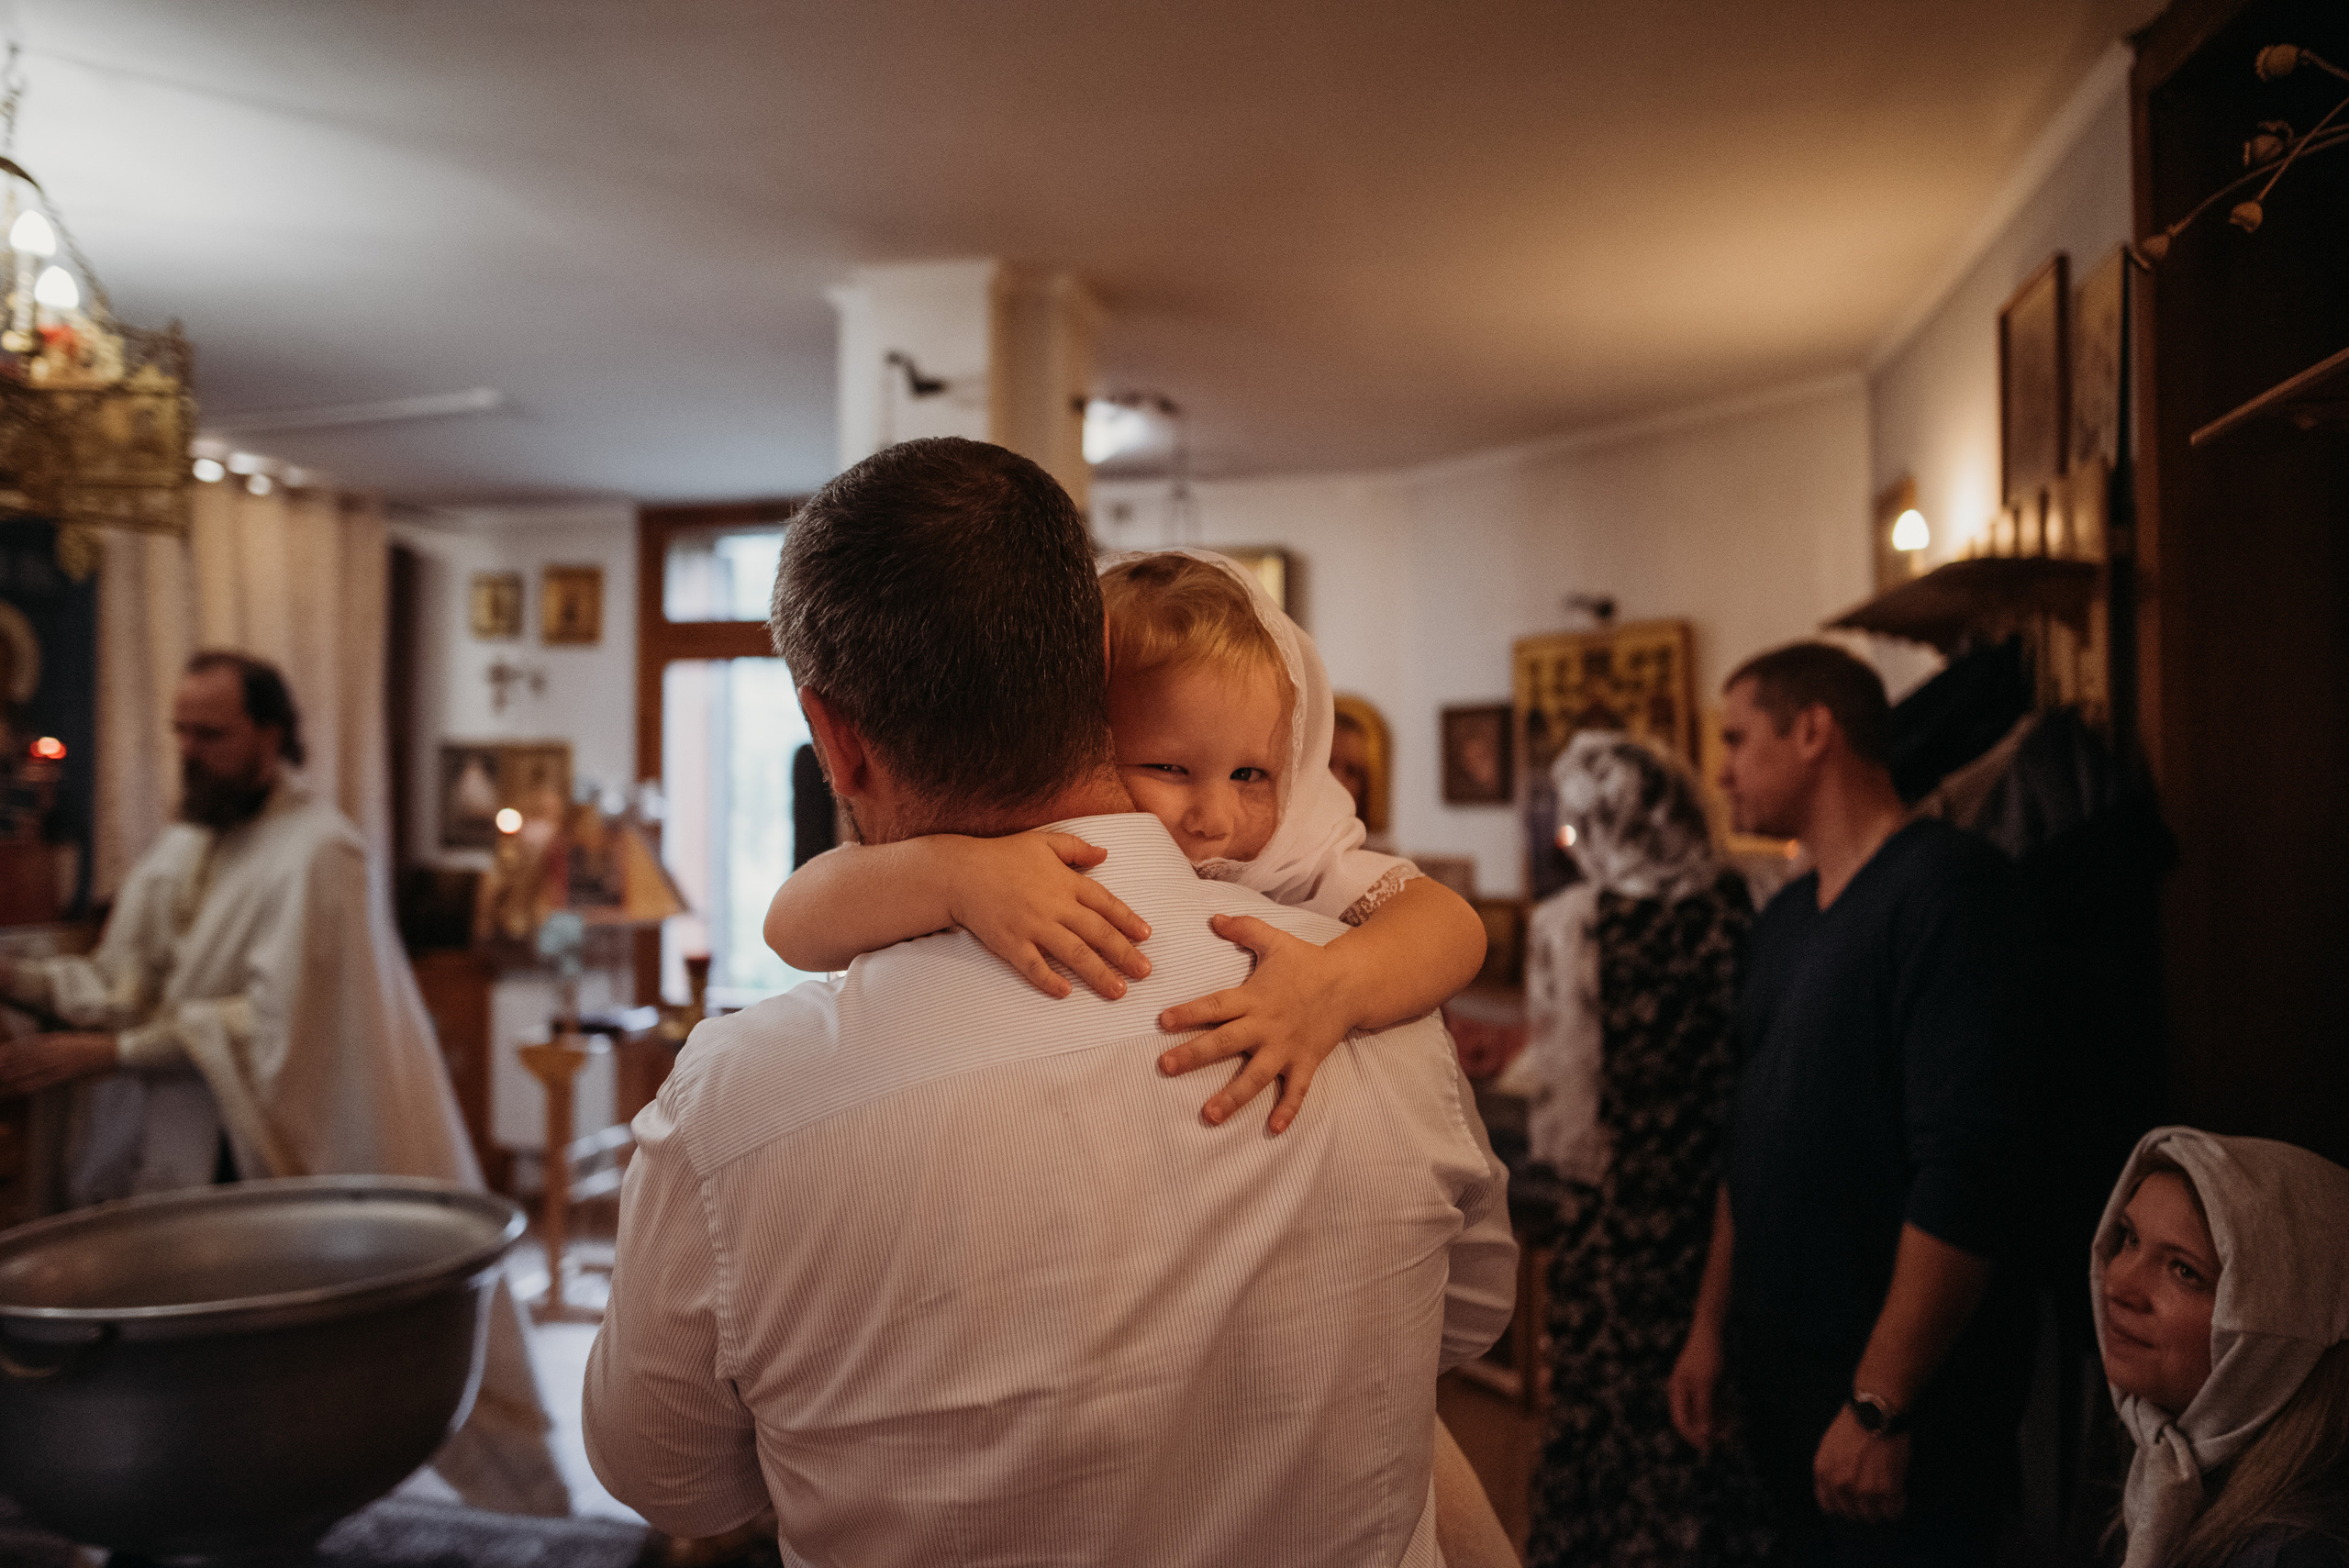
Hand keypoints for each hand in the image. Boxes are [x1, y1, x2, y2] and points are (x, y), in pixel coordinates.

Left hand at [0, 1032, 116, 1096]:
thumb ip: (52, 1040)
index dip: (10, 1052)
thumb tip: (33, 1043)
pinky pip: (46, 1080)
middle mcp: (56, 1051)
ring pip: (32, 1069)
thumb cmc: (94, 1045)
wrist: (116, 1052)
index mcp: (56, 1041)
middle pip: (26, 1058)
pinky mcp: (69, 1073)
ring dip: (15, 1075)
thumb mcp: (70, 1038)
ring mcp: (62, 1062)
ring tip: (2, 1078)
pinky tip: (20, 1088)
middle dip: (8, 1065)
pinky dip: (31, 1084)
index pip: (27, 1047)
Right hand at [945, 832, 1151, 1000]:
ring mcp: (1033, 926)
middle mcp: (1055, 906)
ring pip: (1073, 953)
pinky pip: (1033, 965)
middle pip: (1097, 933)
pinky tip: (1065, 992)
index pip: (1105, 904)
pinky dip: (1048, 979)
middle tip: (1145, 972)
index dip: (1128, 920)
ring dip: (1098, 973)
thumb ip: (1076, 847)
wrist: (960, 872)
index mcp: (1066, 882)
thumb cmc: (1002, 855)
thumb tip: (1105, 853)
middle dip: (1124, 954)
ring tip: (1118, 990)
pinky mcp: (1010, 943)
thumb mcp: (1043, 842)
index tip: (1146, 936)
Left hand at [1155, 914, 1352, 1133]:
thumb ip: (1243, 928)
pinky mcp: (1306, 1061)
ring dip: (1232, 1096)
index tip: (1162, 1022)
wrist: (1351, 982)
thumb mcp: (1274, 940)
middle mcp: (1266, 1025)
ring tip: (1209, 1114)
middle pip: (1225, 1042)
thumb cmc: (1308, 961)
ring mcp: (1286, 1047)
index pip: (1214, 1005)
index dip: (1188, 1013)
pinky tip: (1274, 1129)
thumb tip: (1213, 918)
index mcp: (1253, 997)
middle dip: (1194, 1055)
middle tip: (1165, 1067)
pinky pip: (1296, 1090)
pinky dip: (1287, 1109)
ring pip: (1256, 1076)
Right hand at [1667, 1319, 1725, 1453]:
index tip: (1708, 1448)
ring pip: (1707, 1413)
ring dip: (1719, 1424)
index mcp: (1678, 1391)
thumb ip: (1704, 1408)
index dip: (1693, 1437)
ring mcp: (1697, 1388)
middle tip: (1727, 1441)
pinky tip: (1734, 1418)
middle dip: (1710, 1431)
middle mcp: (1685, 1392)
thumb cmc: (1707, 1355)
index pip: (1681, 1421)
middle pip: (1695, 1419)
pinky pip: (1715, 1405)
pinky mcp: (1710, 1385)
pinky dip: (1724, 1412)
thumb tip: (1704, 1433)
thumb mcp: (1707, 1383)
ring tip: (1734, 1432)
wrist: (1713, 1330)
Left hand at [1813, 1405, 1909, 1522]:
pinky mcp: (1888, 1489)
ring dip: (1879, 1509)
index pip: (1829, 1506)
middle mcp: (1841, 1485)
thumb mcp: (1829, 1446)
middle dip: (1862, 1507)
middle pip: (1852, 1513)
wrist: (1877, 1412)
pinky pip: (1893, 1512)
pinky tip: (1898, 1494)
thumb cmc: (1854, 1423)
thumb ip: (1831, 1470)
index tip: (1851, 1502)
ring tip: (1885, 1496)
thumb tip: (1839, 1489)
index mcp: (1823, 1473)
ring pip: (1872, 1516)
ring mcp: (1864, 1490)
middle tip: (1872, 1497)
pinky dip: (1897, 1507)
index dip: (1842, 1505)